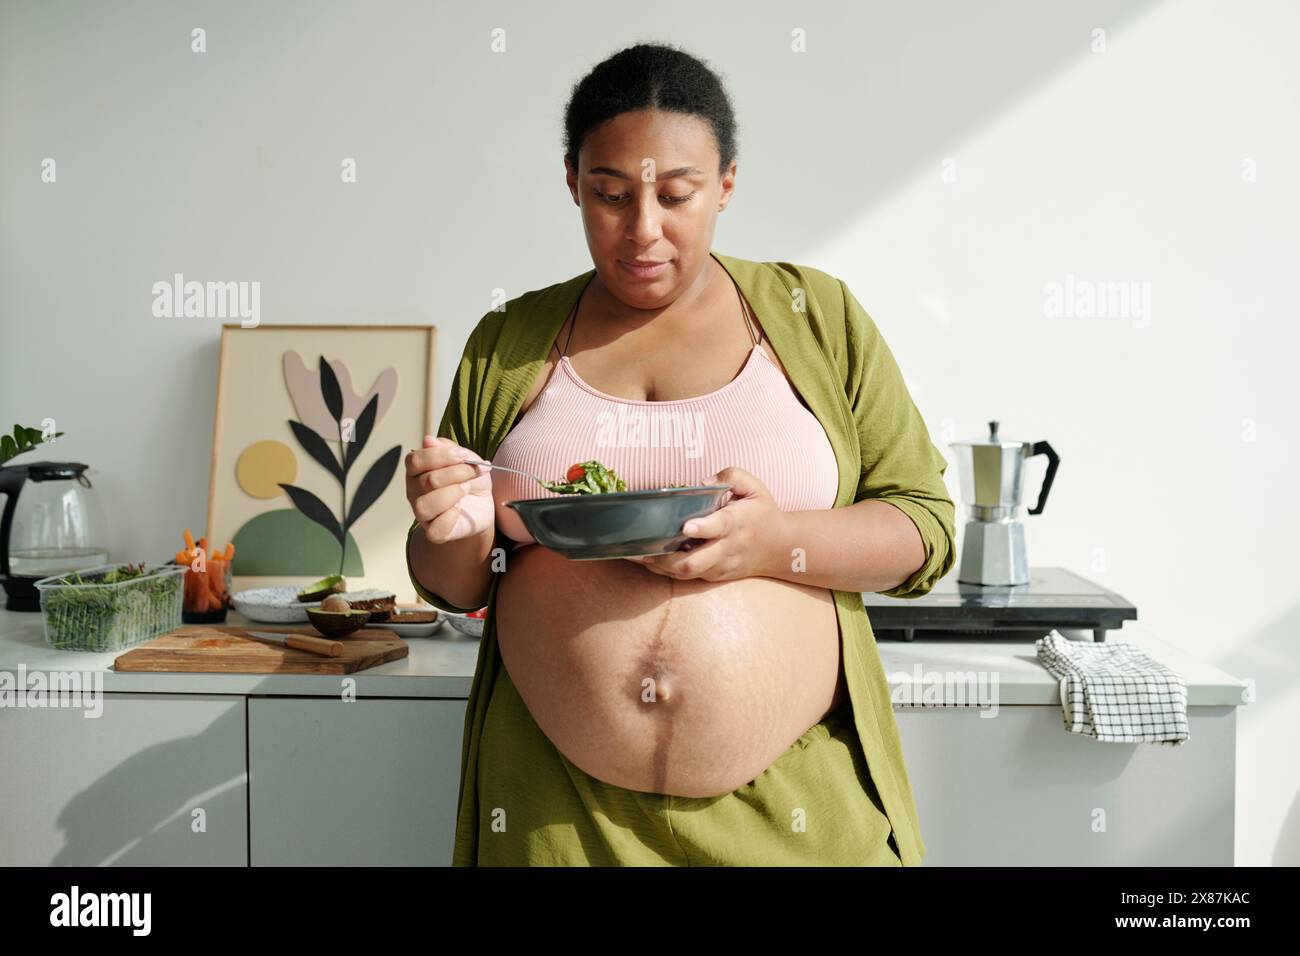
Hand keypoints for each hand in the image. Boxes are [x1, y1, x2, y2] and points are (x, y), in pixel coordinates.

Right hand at [405, 435, 493, 543]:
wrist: (485, 505)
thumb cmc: (471, 480)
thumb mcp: (467, 459)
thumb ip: (449, 449)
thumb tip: (428, 440)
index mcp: (417, 471)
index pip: (415, 460)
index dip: (440, 456)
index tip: (463, 455)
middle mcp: (414, 491)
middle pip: (426, 481)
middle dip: (456, 473)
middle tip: (472, 472)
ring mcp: (422, 513)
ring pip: (424, 506)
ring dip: (452, 494)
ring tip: (466, 489)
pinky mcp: (435, 532)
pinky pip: (435, 529)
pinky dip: (450, 517)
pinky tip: (460, 509)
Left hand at [624, 467, 784, 581]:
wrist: (779, 547)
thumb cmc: (761, 511)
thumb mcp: (754, 486)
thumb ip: (730, 476)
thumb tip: (701, 483)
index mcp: (737, 523)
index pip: (720, 527)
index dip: (703, 528)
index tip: (685, 526)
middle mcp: (727, 549)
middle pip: (695, 562)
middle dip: (666, 558)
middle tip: (642, 548)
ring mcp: (720, 566)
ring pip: (687, 574)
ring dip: (660, 566)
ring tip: (635, 554)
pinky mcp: (714, 576)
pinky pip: (687, 577)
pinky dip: (666, 569)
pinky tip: (647, 558)